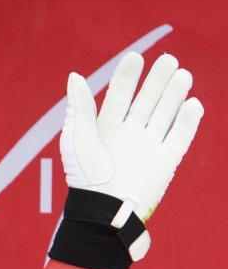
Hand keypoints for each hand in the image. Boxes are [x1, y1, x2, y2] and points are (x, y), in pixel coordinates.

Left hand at [60, 51, 201, 252]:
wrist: (105, 210)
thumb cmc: (86, 177)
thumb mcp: (77, 139)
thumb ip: (79, 107)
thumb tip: (75, 76)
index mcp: (105, 128)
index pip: (120, 96)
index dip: (128, 76)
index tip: (135, 57)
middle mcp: (128, 135)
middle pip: (147, 100)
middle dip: (158, 80)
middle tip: (168, 60)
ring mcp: (148, 146)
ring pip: (165, 113)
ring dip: (174, 94)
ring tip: (182, 75)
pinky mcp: (165, 161)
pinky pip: (180, 136)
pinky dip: (188, 121)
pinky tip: (193, 103)